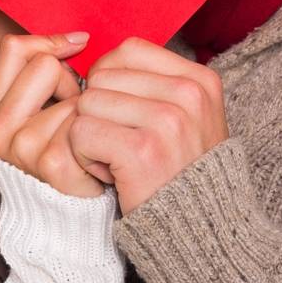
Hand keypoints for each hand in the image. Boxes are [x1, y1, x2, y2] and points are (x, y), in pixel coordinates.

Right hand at [0, 32, 103, 196]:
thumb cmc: (68, 150)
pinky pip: (86, 122)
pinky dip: (99, 133)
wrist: (74, 212)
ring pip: (72, 95)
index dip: (49, 43)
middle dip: (71, 83)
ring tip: (86, 140)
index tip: (76, 49)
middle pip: (45, 66)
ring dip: (89, 112)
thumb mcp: (46, 106)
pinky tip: (95, 155)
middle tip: (75, 114)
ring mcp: (23, 148)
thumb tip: (79, 38)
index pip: (15, 48)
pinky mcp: (51, 164)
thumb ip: (49, 70)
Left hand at [69, 37, 228, 212]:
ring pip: (87, 102)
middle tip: (125, 146)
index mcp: (200, 79)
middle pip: (102, 76)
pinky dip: (86, 158)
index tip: (125, 114)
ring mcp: (167, 120)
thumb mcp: (188, 117)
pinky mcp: (141, 150)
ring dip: (91, 136)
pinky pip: (81, 132)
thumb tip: (97, 59)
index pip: (128, 50)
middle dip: (100, 112)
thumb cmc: (182, 173)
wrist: (201, 232)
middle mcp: (187, 94)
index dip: (111, 80)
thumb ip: (153, 84)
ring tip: (119, 161)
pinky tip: (112, 175)